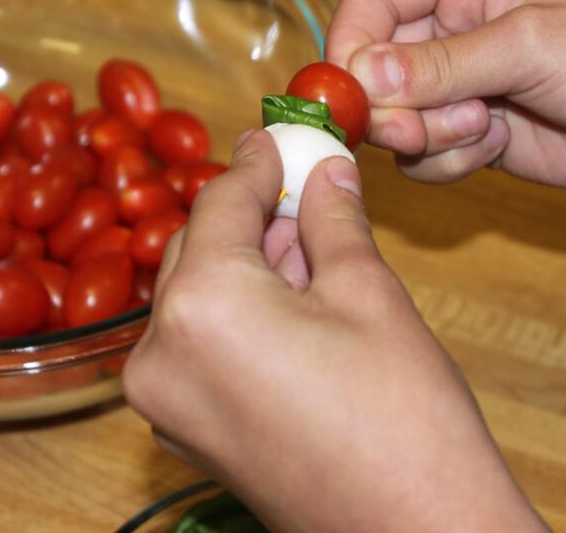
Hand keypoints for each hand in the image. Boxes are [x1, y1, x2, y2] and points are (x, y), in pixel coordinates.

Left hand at [124, 130, 546, 532]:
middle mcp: (161, 352)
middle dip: (253, 212)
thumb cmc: (404, 420)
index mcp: (203, 306)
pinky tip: (293, 297)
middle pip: (199, 247)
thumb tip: (324, 169)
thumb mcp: (370, 294)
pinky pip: (199, 343)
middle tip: (307, 181)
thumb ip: (332, 219)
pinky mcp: (186, 432)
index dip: (261, 160)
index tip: (287, 134)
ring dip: (247, 260)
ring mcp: (165, 402)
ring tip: (312, 238)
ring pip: (197, 295)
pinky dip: (236, 310)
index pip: (222, 201)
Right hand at [326, 0, 565, 194]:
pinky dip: (448, 161)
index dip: (349, 42)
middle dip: (390, 104)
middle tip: (415, 132)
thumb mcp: (533, 47)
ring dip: (426, 135)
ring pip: (395, 114)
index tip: (348, 96)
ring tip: (485, 129)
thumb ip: (443, 64)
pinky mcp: (473, 127)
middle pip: (372, 61)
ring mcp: (462, 78)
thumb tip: (360, 77)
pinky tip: (496, 148)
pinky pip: (424, 152)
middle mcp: (454, 19)